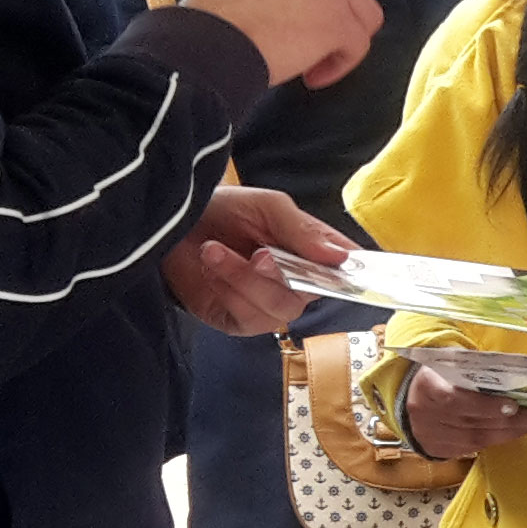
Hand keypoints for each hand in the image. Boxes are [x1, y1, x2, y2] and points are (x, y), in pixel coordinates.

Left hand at [163, 186, 354, 333]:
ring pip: (277, 309)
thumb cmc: (225, 209)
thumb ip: (302, 229)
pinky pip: (246, 317)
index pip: (345, 270)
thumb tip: (340, 257)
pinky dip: (227, 290)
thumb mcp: (267, 206)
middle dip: (281, 275)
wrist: (174, 223)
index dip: (352, 274)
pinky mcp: (237, 321)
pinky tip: (211, 268)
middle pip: (308, 295)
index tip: (342, 266)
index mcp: (311, 254)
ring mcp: (266, 305)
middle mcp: (295, 284)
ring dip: (244, 279)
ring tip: (214, 250)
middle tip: (258, 254)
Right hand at [400, 368, 526, 456]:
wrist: (412, 399)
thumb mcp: (449, 362)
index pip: (454, 399)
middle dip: (509, 421)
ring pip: (475, 439)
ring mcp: (430, 435)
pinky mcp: (438, 450)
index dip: (484, 405)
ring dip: (509, 432)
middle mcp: (425, 414)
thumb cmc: (439, 376)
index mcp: (426, 386)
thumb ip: (473, 366)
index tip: (513, 405)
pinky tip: (515, 431)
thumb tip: (514, 369)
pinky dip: (496, 439)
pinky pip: (472, 448)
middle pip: (471, 422)